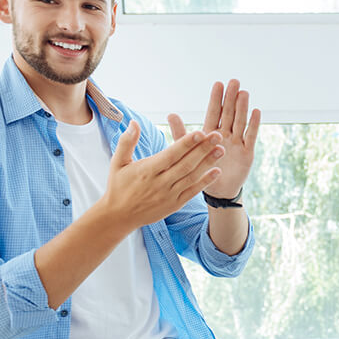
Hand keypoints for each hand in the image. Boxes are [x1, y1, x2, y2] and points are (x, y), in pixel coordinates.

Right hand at [101, 120, 224, 231]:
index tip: (200, 132)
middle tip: (218, 135)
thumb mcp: (118, 163)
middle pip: (186, 164)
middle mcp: (160, 182)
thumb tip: (134, 122)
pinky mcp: (175, 204)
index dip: (186, 144)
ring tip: (221, 149)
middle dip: (203, 149)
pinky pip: (192, 192)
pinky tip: (217, 171)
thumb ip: (127, 142)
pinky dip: (205, 182)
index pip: (171, 154)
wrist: (119, 216)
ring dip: (208, 163)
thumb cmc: (118, 186)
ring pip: (191, 176)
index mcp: (147, 170)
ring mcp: (169, 195)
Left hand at [181, 79, 260, 199]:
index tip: (218, 84)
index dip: (216, 99)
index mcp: (210, 133)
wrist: (217, 190)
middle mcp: (225, 135)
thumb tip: (170, 113)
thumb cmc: (201, 169)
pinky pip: (251, 136)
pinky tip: (256, 111)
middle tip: (234, 81)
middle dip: (231, 98)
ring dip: (242, 107)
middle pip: (229, 113)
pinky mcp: (247, 152)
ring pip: (240, 121)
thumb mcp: (188, 152)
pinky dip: (253, 124)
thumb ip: (181, 133)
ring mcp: (237, 142)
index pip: (214, 113)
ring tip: (244, 93)